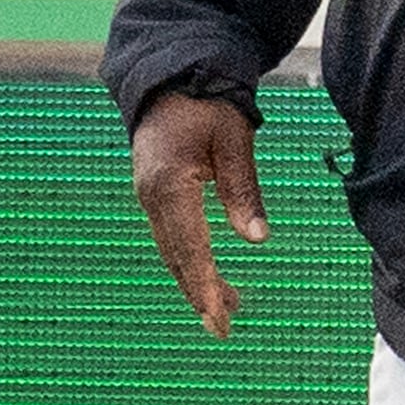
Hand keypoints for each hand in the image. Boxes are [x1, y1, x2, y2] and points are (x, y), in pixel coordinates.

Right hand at [130, 90, 268, 336]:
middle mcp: (151, 196)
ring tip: (228, 307)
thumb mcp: (235, 140)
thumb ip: (244, 190)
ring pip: (173, 250)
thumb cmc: (208, 103)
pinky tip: (209, 274)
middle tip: (225, 328)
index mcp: (170, 184)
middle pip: (177, 257)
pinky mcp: (153, 192)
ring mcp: (148, 195)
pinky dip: (189, 259)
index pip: (190, 249)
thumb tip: (257, 239)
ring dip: (196, 280)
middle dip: (200, 294)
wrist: (172, 75)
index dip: (205, 287)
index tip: (220, 318)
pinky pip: (171, 235)